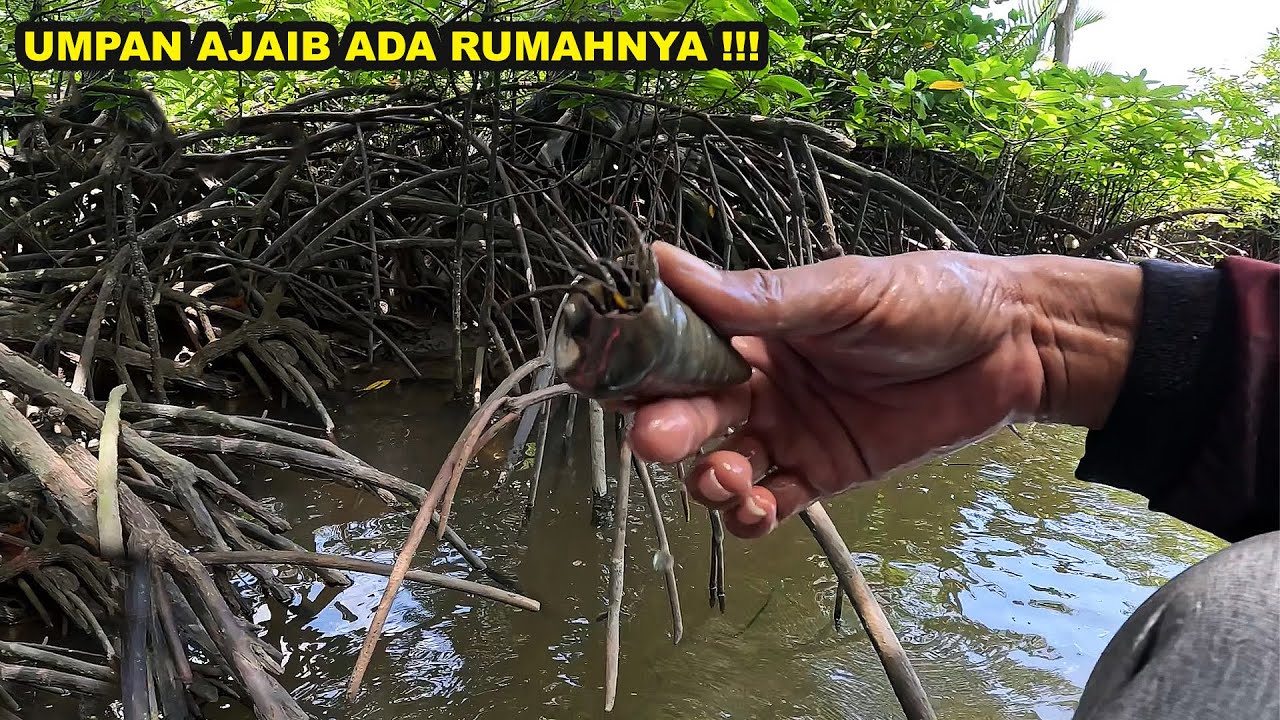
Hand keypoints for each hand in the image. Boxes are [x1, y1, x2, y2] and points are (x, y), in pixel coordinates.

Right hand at [627, 242, 1140, 537]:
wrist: (1015, 347)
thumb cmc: (931, 298)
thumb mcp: (843, 291)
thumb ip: (757, 295)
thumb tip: (660, 259)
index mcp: (754, 326)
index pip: (675, 348)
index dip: (639, 365)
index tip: (610, 379)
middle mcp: (761, 379)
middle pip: (686, 413)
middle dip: (664, 430)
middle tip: (657, 440)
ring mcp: (790, 430)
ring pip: (719, 466)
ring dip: (707, 481)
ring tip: (730, 479)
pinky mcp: (825, 473)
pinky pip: (771, 503)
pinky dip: (750, 516)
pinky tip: (758, 508)